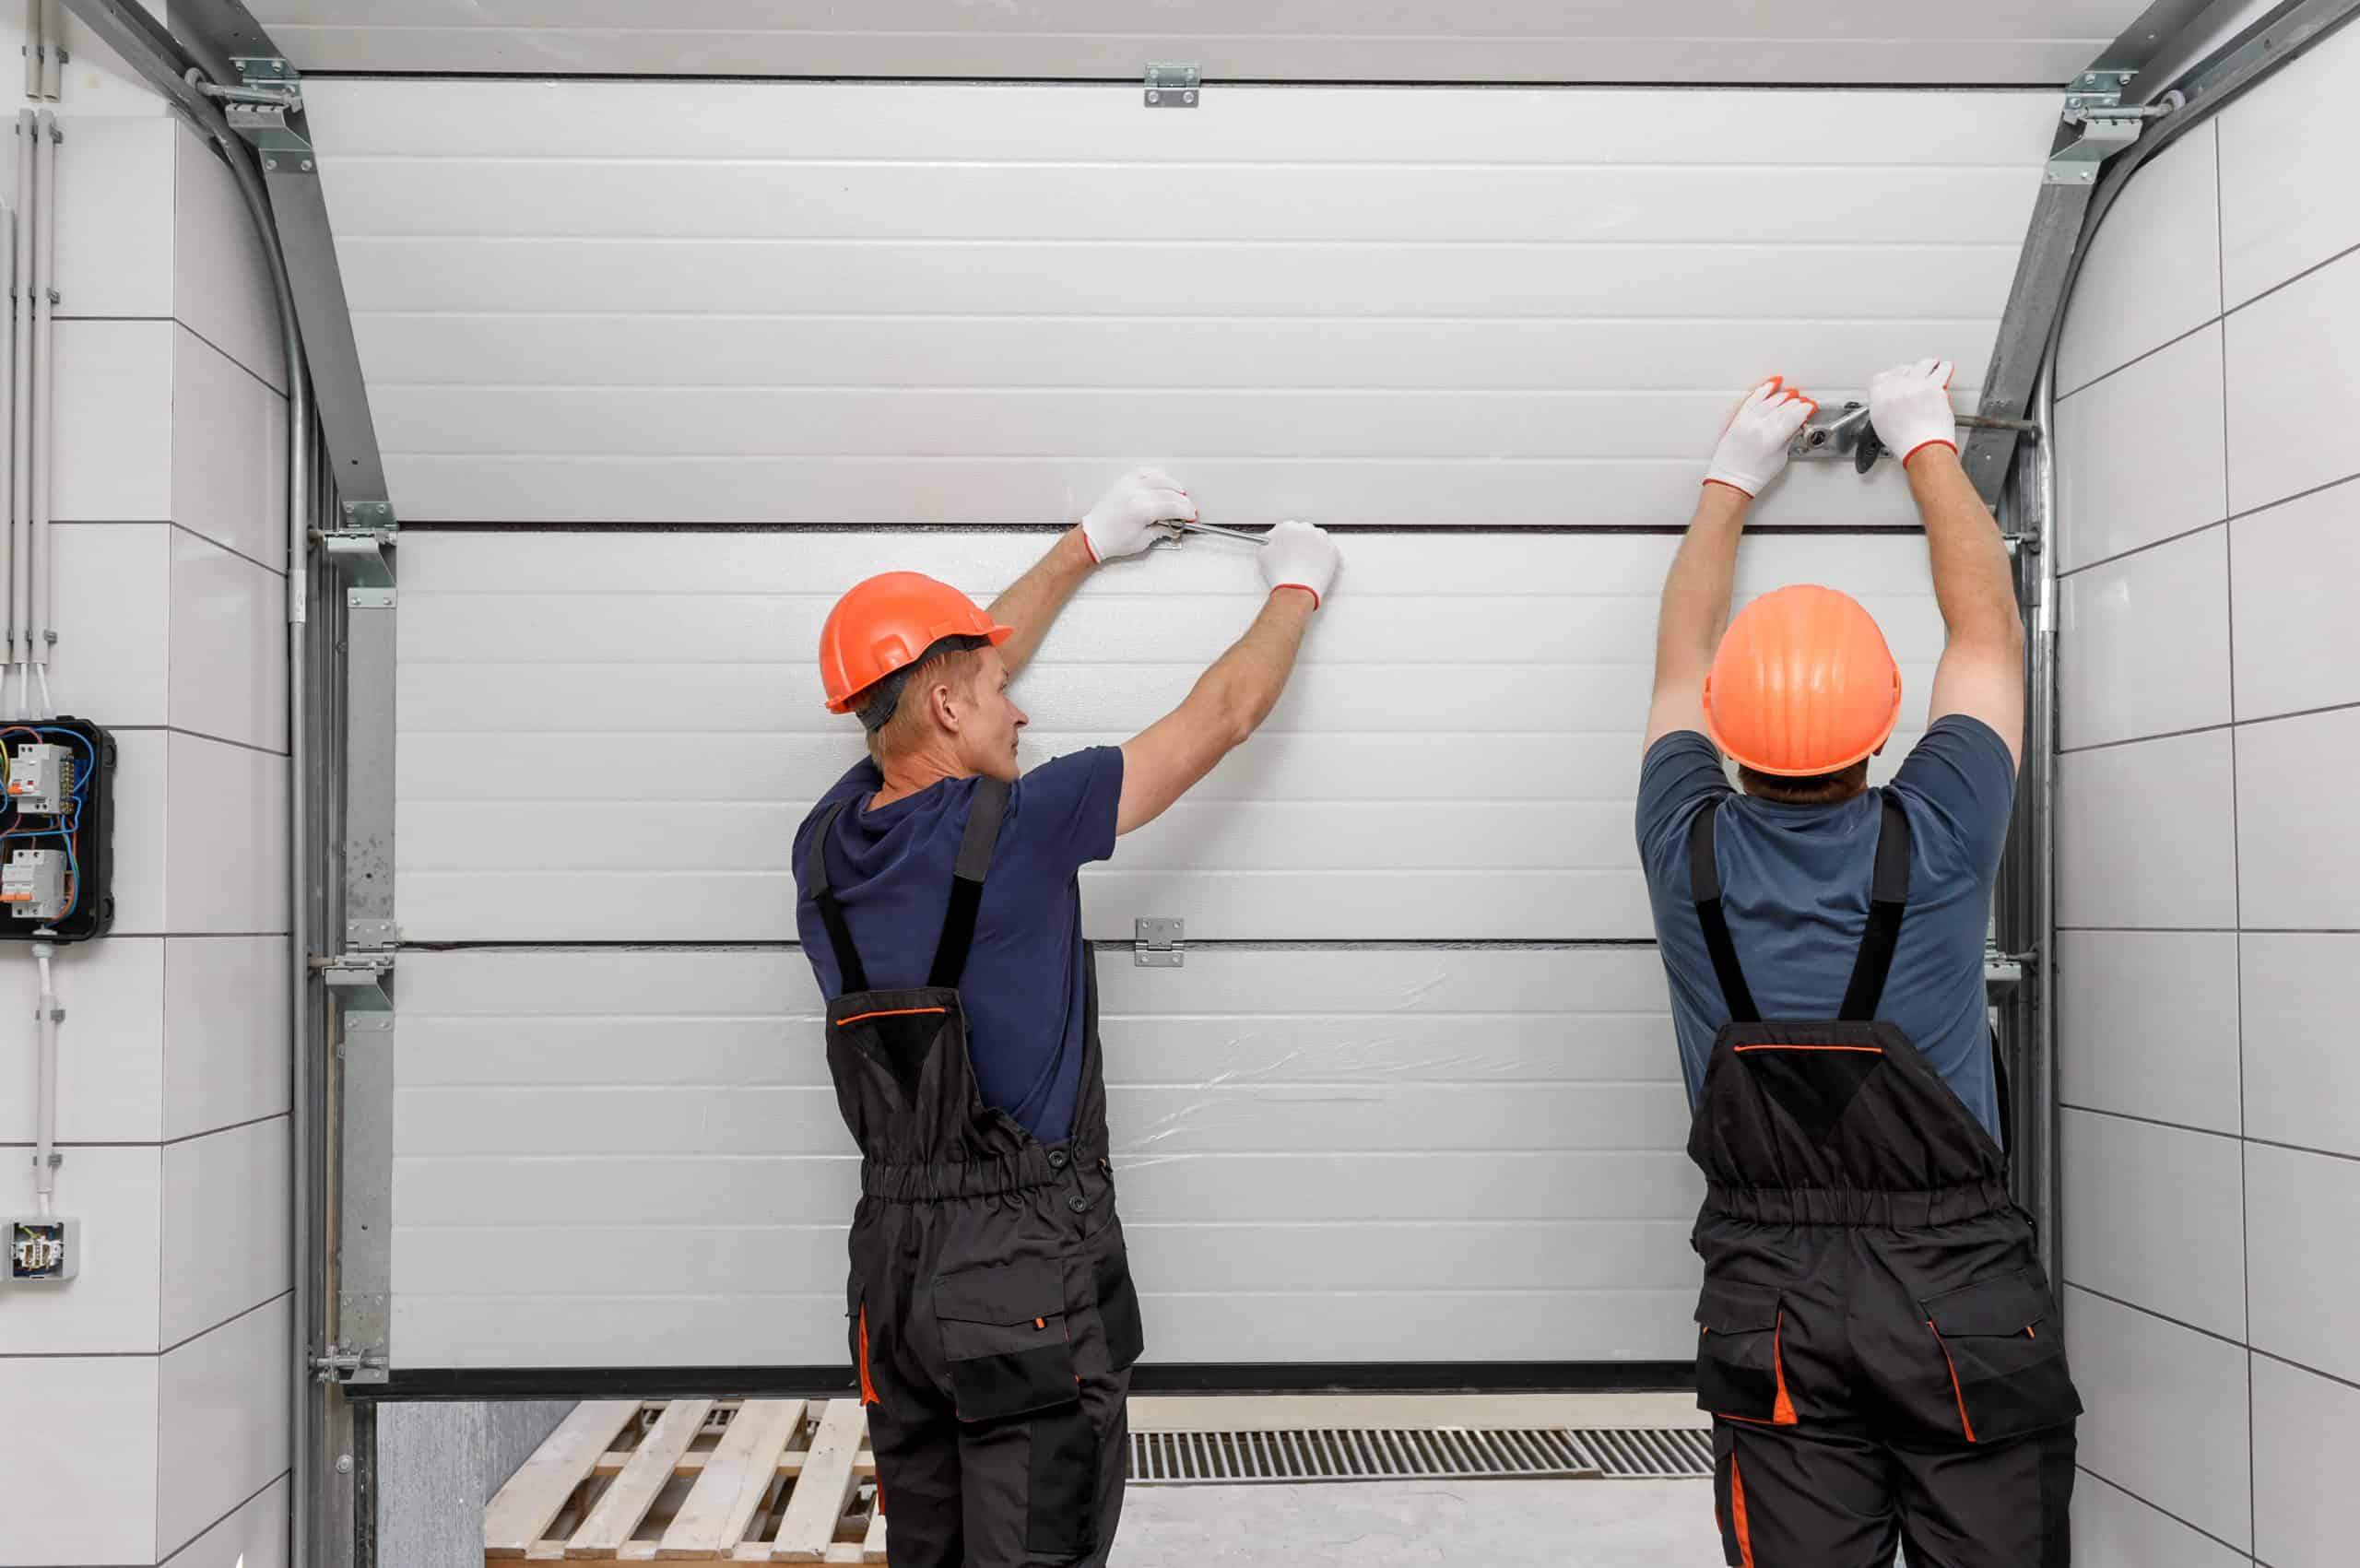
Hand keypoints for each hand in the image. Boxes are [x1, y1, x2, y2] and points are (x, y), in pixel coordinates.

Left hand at [1080, 467, 1196, 562]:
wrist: (1094, 535)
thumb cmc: (1113, 540)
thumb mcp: (1143, 541)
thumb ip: (1162, 530)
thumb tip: (1175, 525)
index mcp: (1141, 510)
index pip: (1173, 506)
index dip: (1186, 511)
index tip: (1191, 516)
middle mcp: (1135, 494)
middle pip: (1170, 492)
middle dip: (1183, 502)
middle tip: (1187, 510)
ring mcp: (1129, 485)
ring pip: (1160, 478)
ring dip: (1173, 486)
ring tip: (1179, 496)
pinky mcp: (1124, 482)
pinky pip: (1145, 472)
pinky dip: (1157, 475)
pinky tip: (1163, 482)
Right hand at [1260, 520, 1339, 608]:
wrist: (1297, 590)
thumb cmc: (1281, 574)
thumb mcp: (1264, 554)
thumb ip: (1268, 543)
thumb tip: (1272, 541)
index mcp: (1288, 528)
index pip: (1287, 527)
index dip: (1285, 538)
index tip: (1285, 544)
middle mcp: (1306, 530)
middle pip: (1303, 531)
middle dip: (1300, 541)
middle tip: (1296, 554)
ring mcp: (1321, 539)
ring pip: (1317, 538)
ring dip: (1312, 545)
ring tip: (1306, 560)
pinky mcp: (1332, 550)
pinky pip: (1327, 548)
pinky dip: (1323, 555)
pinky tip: (1315, 563)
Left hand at [1704, 377, 1817, 497]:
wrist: (1730, 480)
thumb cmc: (1754, 475)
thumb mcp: (1781, 458)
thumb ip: (1790, 437)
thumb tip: (1798, 423)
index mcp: (1773, 438)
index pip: (1795, 415)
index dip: (1806, 409)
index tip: (1812, 407)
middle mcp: (1759, 426)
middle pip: (1784, 406)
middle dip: (1796, 403)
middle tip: (1803, 404)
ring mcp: (1747, 421)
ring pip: (1770, 400)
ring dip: (1783, 396)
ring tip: (1792, 395)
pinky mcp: (1738, 419)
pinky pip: (1753, 398)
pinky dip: (1764, 389)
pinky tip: (1773, 383)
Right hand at [1868, 359, 1960, 467]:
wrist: (1922, 446)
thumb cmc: (1903, 440)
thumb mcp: (1880, 423)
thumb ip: (1881, 404)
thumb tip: (1888, 398)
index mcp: (1879, 393)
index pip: (1880, 377)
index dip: (1890, 378)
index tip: (1895, 381)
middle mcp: (1897, 384)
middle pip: (1903, 368)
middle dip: (1909, 374)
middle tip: (1913, 379)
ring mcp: (1917, 383)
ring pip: (1923, 364)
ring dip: (1927, 367)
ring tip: (1931, 369)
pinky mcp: (1935, 385)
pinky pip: (1943, 368)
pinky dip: (1944, 369)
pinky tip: (1944, 370)